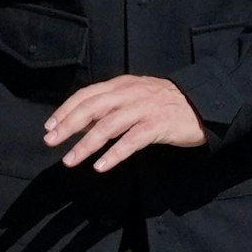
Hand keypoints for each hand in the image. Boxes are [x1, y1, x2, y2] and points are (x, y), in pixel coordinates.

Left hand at [44, 75, 205, 171]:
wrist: (202, 104)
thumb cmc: (166, 103)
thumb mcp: (136, 95)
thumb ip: (112, 104)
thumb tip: (82, 120)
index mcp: (123, 84)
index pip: (88, 94)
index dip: (66, 109)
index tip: (49, 126)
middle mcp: (130, 93)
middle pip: (93, 107)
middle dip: (68, 125)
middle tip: (51, 142)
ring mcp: (144, 109)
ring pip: (109, 125)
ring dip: (86, 143)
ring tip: (70, 160)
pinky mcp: (158, 125)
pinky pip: (132, 140)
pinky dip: (114, 153)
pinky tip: (101, 166)